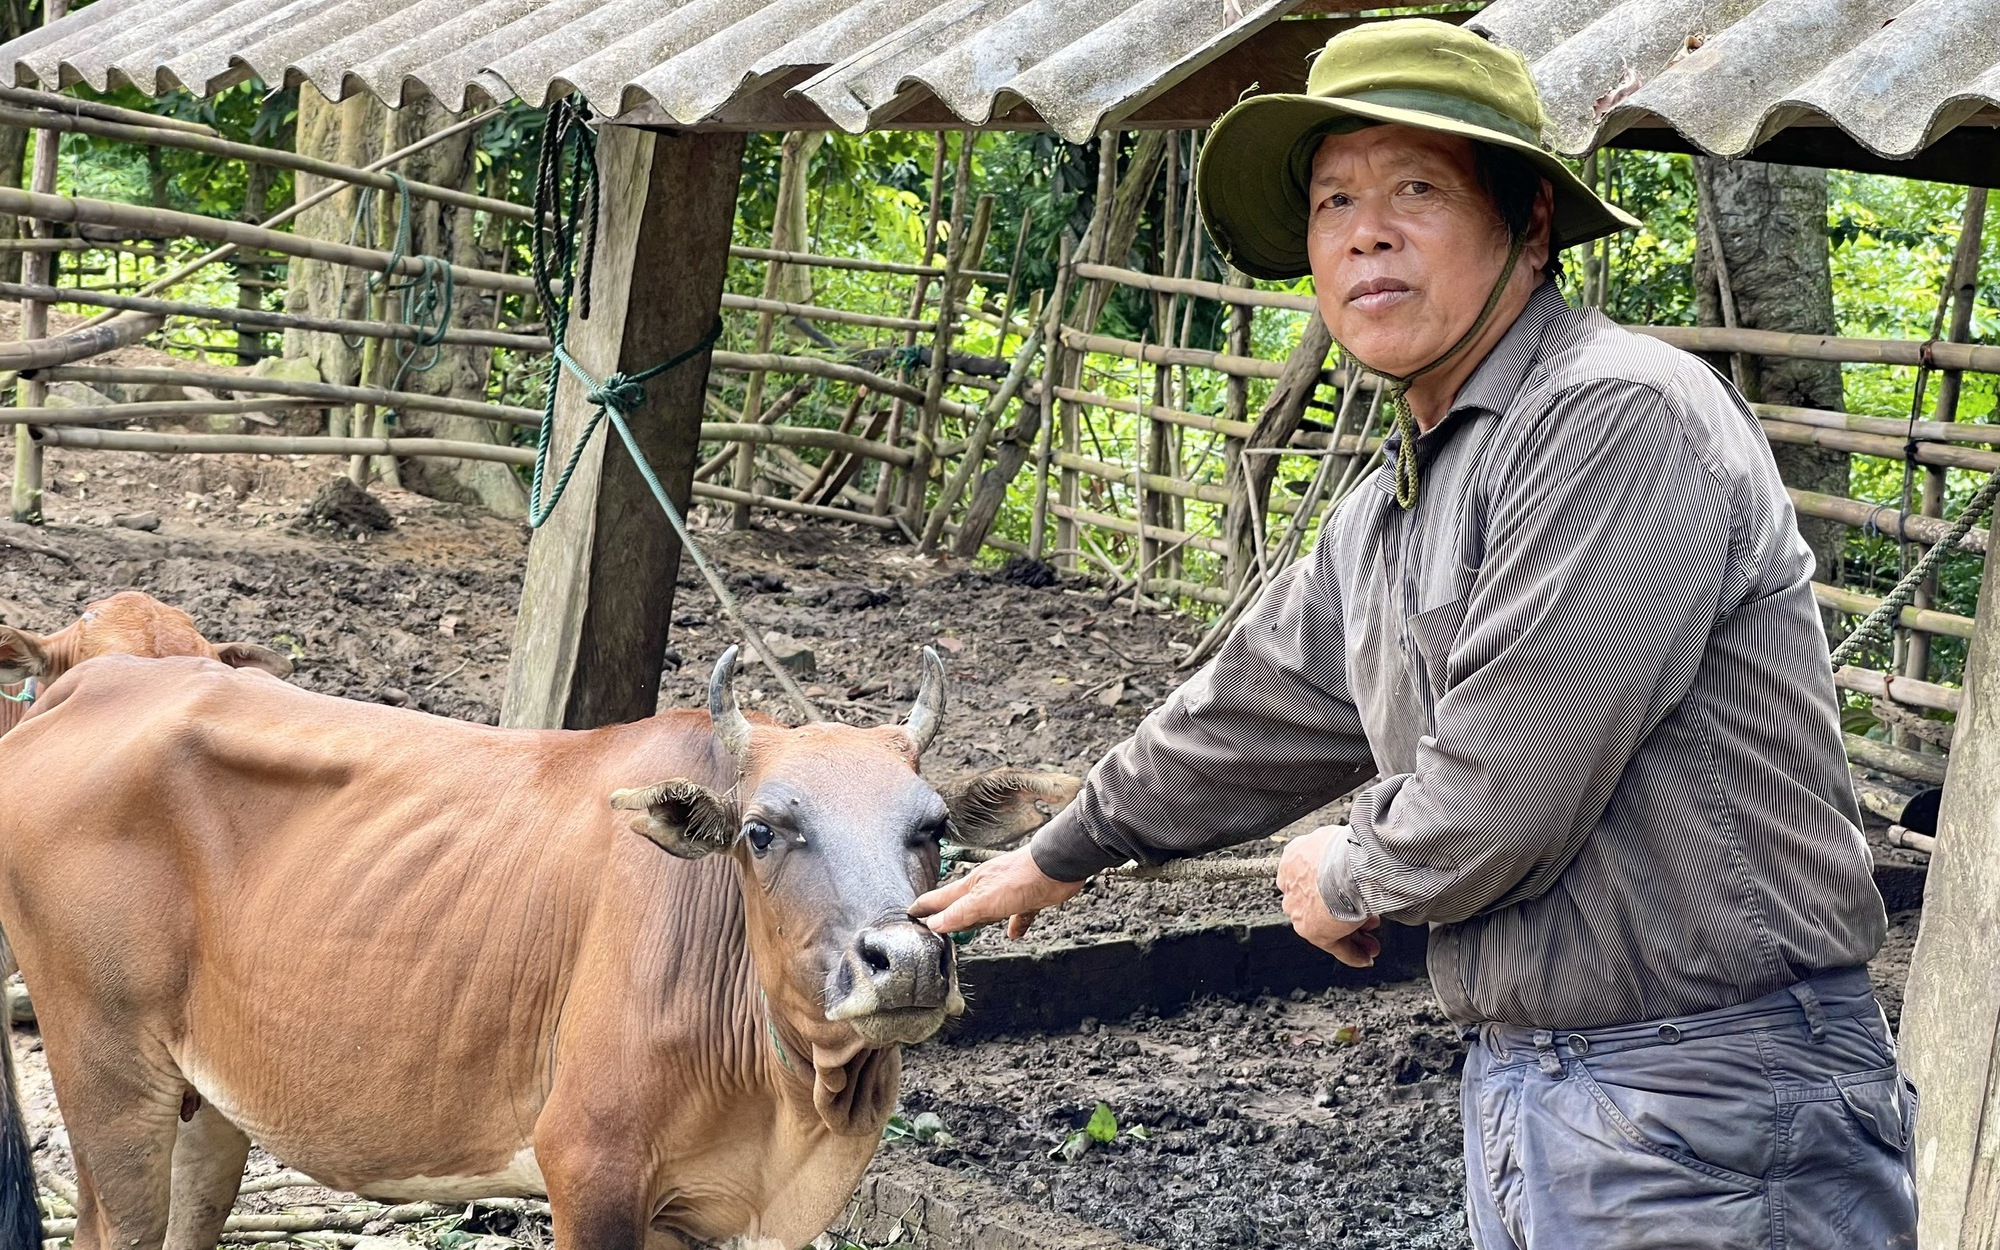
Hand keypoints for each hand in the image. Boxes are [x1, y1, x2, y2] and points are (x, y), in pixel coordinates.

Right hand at [911, 847, 1085, 938]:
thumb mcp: (982, 901)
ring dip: (979, 920)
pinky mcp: (1028, 898)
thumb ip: (958, 913)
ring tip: (970, 929)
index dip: (924, 906)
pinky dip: (1015, 924)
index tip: (911, 912)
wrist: (1057, 867)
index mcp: (972, 886)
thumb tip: (934, 924)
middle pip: (962, 904)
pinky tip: (1014, 932)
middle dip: (948, 914)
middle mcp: (987, 887)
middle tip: (934, 923)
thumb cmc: (1020, 879)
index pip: (941, 898)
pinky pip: (1018, 914)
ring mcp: (1007, 892)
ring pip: (988, 909)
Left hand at [1277, 826, 1381, 967]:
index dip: (1335, 888)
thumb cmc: (1346, 848)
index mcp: (1294, 858)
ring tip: (1372, 941)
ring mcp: (1301, 909)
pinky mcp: (1314, 931)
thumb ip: (1340, 848)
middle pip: (1320, 905)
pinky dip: (1351, 953)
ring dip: (1352, 936)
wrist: (1346, 865)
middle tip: (1368, 921)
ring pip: (1328, 926)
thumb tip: (1356, 850)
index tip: (1351, 893)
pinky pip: (1335, 945)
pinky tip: (1364, 958)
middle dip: (1345, 915)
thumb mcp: (1339, 838)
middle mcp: (1293, 885)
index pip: (1310, 878)